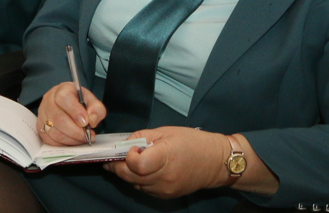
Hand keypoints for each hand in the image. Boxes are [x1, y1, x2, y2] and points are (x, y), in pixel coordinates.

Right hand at [37, 81, 105, 146]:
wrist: (69, 105)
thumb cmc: (80, 102)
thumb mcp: (92, 101)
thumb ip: (96, 109)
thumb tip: (92, 121)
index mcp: (62, 90)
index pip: (64, 98)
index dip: (75, 111)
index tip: (86, 122)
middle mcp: (48, 100)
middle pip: (59, 119)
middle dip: (76, 131)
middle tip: (88, 136)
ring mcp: (42, 114)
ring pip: (54, 132)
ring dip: (71, 139)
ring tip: (83, 139)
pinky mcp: (40, 127)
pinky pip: (50, 140)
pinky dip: (64, 144)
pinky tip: (73, 141)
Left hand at [105, 127, 228, 198]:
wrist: (216, 162)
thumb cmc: (194, 142)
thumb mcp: (168, 131)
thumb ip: (144, 136)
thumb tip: (124, 143)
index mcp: (166, 157)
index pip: (137, 164)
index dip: (128, 156)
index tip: (130, 147)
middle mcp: (164, 177)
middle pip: (131, 177)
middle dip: (118, 167)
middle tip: (113, 158)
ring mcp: (165, 189)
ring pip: (135, 185)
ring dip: (127, 174)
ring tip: (127, 162)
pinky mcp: (166, 196)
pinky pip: (145, 189)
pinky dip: (139, 180)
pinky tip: (142, 170)